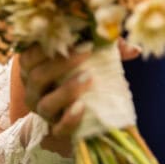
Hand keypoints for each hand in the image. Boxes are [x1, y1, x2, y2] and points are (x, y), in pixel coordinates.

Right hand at [15, 38, 139, 153]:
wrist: (82, 107)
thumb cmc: (82, 70)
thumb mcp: (91, 55)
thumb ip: (108, 47)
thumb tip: (135, 50)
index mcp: (33, 67)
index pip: (29, 55)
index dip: (47, 45)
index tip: (73, 35)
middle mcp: (32, 89)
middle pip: (38, 76)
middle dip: (62, 63)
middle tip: (87, 51)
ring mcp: (43, 110)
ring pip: (46, 103)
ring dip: (67, 90)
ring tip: (89, 77)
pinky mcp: (55, 128)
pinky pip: (58, 128)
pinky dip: (70, 119)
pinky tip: (83, 107)